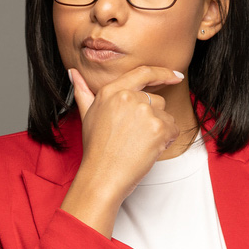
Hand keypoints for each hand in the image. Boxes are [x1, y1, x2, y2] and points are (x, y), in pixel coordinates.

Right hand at [59, 66, 183, 236]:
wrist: (102, 176)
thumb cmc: (95, 149)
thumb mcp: (87, 115)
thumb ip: (83, 91)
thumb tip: (72, 72)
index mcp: (111, 91)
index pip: (143, 73)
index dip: (162, 73)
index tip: (176, 75)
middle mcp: (128, 97)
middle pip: (156, 99)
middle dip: (153, 117)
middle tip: (135, 137)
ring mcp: (144, 111)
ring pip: (166, 115)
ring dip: (159, 130)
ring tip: (139, 145)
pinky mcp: (158, 127)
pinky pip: (173, 129)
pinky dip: (166, 140)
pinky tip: (148, 150)